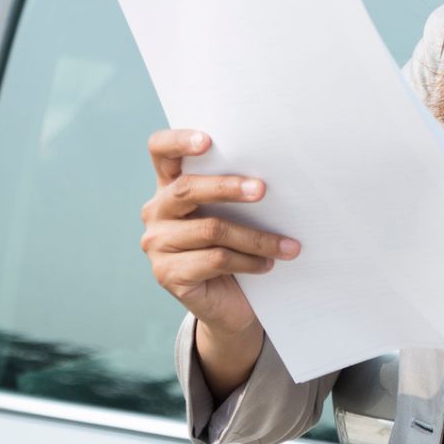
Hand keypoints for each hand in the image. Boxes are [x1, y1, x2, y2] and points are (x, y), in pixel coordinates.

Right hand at [139, 128, 300, 343]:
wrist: (228, 303)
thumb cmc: (235, 246)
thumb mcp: (233, 213)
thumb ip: (235, 191)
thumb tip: (268, 176)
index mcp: (168, 186)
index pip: (160, 151)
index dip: (178, 141)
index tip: (208, 141)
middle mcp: (156, 211)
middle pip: (187, 189)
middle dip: (227, 187)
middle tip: (262, 189)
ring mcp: (157, 244)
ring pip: (210, 230)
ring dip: (256, 237)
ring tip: (287, 245)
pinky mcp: (167, 274)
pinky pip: (215, 259)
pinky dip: (248, 261)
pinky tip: (267, 264)